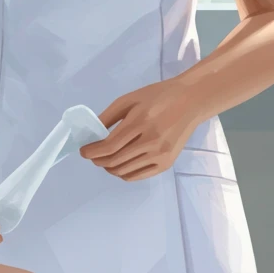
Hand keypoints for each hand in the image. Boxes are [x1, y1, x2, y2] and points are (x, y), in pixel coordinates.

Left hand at [80, 80, 195, 179]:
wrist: (190, 101)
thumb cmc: (158, 96)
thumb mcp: (130, 98)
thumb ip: (109, 116)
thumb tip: (91, 133)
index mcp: (141, 121)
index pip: (110, 145)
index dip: (93, 151)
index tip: (83, 151)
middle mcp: (151, 141)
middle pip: (116, 160)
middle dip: (98, 160)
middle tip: (92, 155)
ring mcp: (160, 155)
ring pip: (125, 170)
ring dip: (109, 168)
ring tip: (104, 160)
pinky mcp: (166, 163)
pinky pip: (138, 176)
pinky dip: (123, 174)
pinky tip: (119, 166)